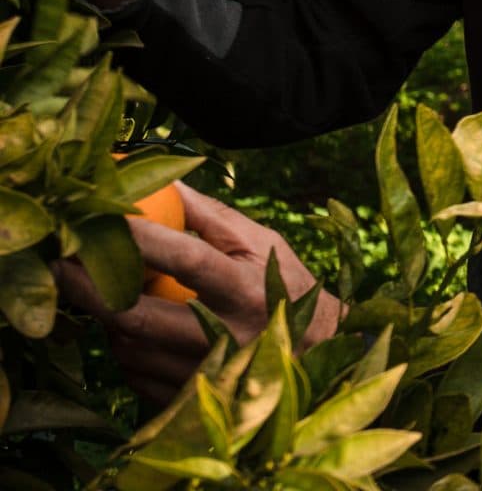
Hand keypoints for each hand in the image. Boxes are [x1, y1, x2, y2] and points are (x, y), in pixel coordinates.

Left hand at [58, 184, 340, 406]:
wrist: (316, 354)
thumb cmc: (285, 287)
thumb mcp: (262, 244)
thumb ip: (212, 217)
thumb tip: (166, 183)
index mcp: (248, 291)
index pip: (188, 259)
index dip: (143, 237)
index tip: (103, 216)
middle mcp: (226, 337)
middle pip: (139, 317)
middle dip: (90, 288)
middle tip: (59, 262)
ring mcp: (205, 377)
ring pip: (129, 348)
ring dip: (105, 318)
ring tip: (97, 292)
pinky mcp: (189, 403)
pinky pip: (134, 376)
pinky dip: (124, 348)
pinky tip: (128, 329)